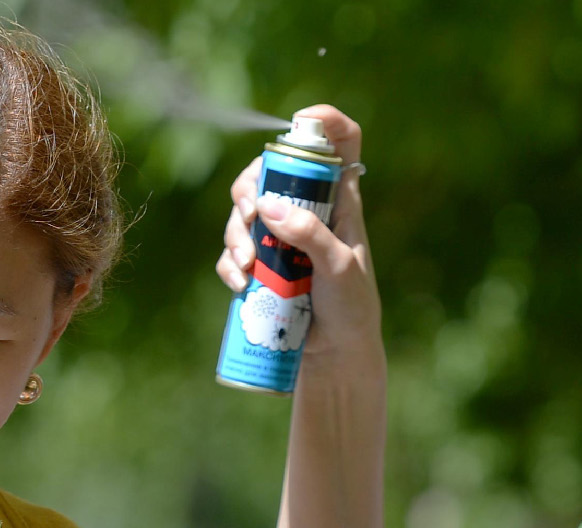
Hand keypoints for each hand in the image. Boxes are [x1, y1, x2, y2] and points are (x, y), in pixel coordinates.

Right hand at [215, 104, 383, 385]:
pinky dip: (229, 264)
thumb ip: (310, 234)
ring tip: (244, 266)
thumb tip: (268, 206)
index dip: (323, 122)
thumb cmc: (352, 306)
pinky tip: (239, 284)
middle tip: (249, 213)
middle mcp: (307, 211)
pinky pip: (234, 253)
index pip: (341, 144)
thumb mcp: (338, 267)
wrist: (336, 352)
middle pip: (268, 173)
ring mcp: (281, 238)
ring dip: (235, 233)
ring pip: (245, 213)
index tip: (298, 123)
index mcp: (338, 200)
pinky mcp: (262, 266)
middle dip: (248, 187)